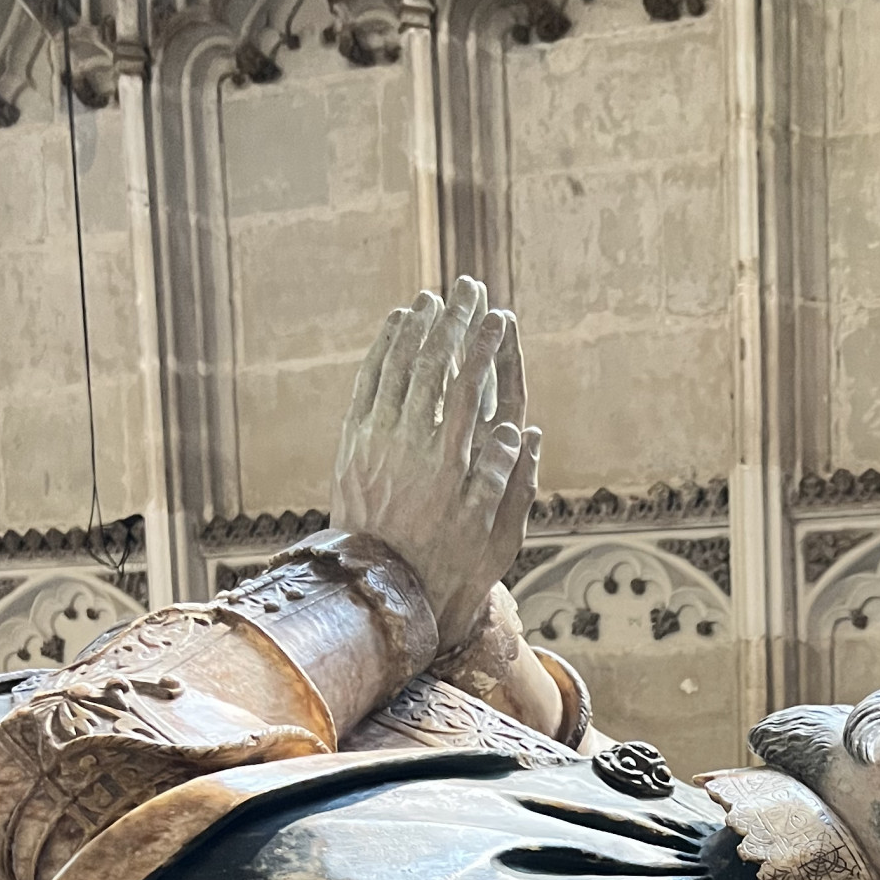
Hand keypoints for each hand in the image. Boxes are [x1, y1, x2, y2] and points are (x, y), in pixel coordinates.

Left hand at [330, 276, 541, 652]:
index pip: (471, 388)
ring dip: (416, 329)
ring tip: (434, 299)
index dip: (485, 348)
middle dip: (452, 323)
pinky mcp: (352, 445)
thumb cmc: (449, 565)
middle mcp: (411, 446)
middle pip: (433, 366)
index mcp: (451, 464)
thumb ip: (511, 482)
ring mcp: (376, 443)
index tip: (500, 318)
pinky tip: (396, 328)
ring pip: (396, 369)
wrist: (380, 591)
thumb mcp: (494, 534)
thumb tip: (527, 432)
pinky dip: (382, 351)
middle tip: (468, 289)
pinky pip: (367, 384)